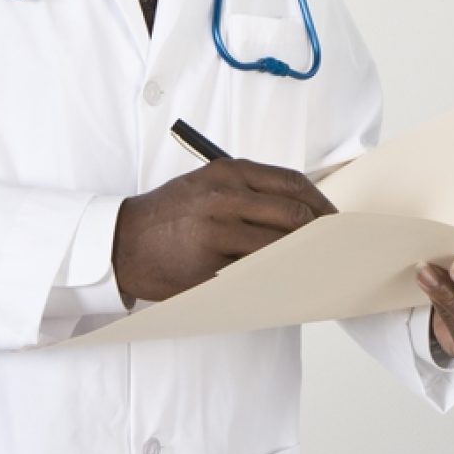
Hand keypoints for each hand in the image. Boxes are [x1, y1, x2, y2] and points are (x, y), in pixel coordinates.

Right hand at [113, 159, 335, 303]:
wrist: (119, 242)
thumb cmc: (170, 213)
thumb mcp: (209, 184)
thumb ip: (251, 190)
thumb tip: (303, 209)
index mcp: (230, 173)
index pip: (292, 184)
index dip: (321, 202)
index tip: (334, 218)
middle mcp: (225, 197)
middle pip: (293, 215)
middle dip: (320, 233)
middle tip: (333, 246)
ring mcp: (216, 232)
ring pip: (278, 246)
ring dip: (303, 257)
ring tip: (317, 265)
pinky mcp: (207, 266)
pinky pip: (254, 273)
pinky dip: (276, 277)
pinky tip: (287, 280)